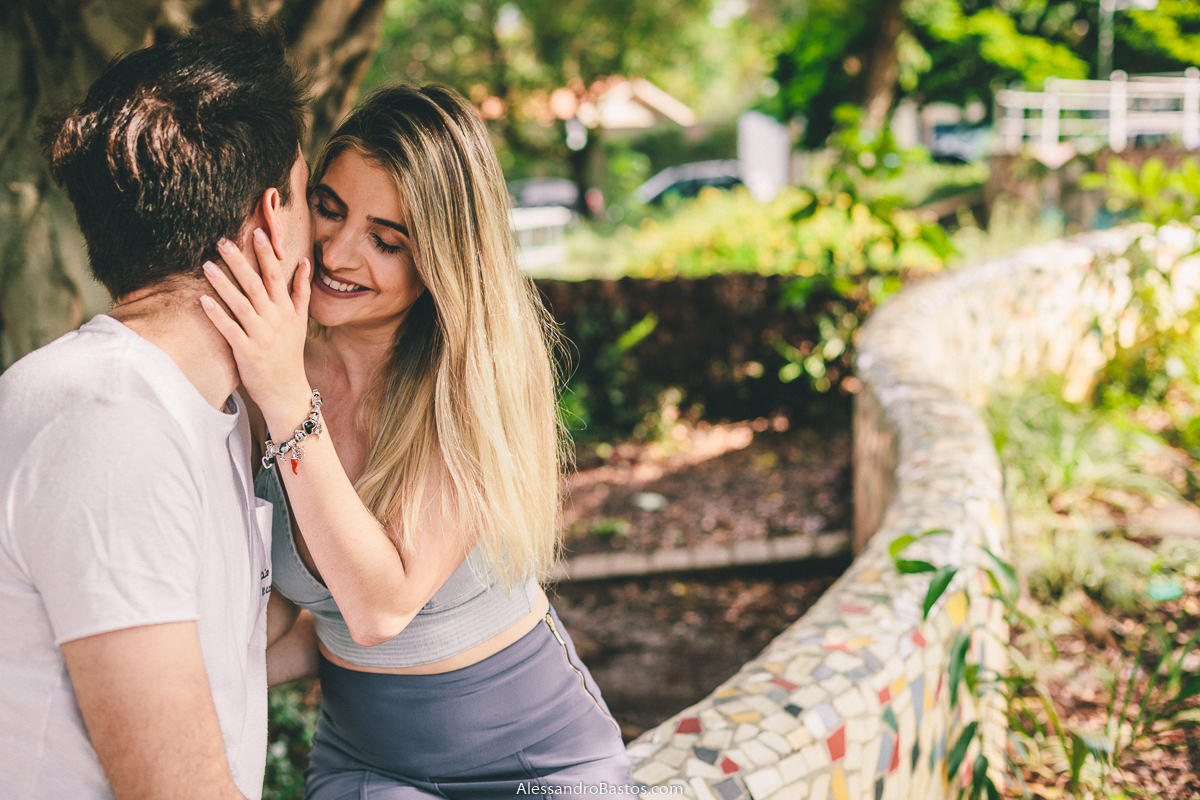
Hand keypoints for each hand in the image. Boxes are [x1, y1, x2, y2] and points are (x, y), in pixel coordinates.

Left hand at [200, 229, 311, 428]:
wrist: (287, 390)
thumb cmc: (289, 354)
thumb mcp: (300, 320)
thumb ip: (301, 290)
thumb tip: (305, 262)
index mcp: (286, 310)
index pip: (277, 276)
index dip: (267, 254)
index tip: (257, 233)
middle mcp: (275, 319)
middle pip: (256, 285)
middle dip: (240, 262)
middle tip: (222, 241)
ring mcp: (261, 335)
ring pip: (241, 304)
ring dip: (224, 284)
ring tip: (207, 265)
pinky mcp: (247, 352)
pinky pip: (230, 330)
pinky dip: (217, 315)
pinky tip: (203, 300)